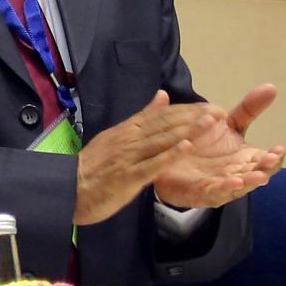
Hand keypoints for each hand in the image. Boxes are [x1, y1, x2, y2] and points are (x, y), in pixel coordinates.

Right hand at [72, 91, 219, 225]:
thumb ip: (139, 119)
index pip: (159, 116)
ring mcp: (128, 157)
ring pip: (162, 141)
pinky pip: (153, 163)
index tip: (208, 106)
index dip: (186, 111)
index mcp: (125, 131)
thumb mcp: (114, 137)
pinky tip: (188, 147)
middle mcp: (128, 140)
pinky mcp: (128, 176)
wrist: (67, 189)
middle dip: (193, 118)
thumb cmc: (91, 168)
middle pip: (164, 126)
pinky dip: (170, 154)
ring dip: (188, 130)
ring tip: (210, 123)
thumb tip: (162, 96)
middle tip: (218, 111)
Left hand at [152, 84, 285, 208]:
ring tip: (259, 176)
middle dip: (266, 168)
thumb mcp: (228, 125)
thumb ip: (248, 109)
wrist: (171, 161)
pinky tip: (232, 181)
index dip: (275, 156)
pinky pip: (216, 191)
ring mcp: (222, 185)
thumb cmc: (206, 144)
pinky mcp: (203, 192)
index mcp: (246, 159)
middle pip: (257, 173)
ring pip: (240, 185)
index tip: (279, 148)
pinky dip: (225, 187)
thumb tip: (271, 87)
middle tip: (271, 160)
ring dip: (249, 181)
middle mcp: (238, 173)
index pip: (267, 160)